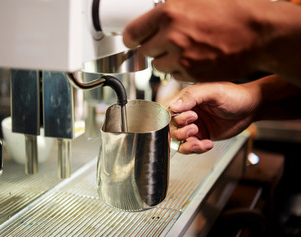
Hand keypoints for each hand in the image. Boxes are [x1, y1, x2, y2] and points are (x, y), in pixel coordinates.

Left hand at [123, 0, 300, 82]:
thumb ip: (170, 9)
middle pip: (145, 50)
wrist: (258, 33)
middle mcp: (171, 37)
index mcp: (169, 13)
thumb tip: (154, 16)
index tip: (132, 40)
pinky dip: (180, 69)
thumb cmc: (233, 12)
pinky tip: (193, 58)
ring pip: (159, 65)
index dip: (131, 37)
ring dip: (166, 59)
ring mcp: (181, 58)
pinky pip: (175, 75)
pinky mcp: (191, 74)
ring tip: (184, 49)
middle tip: (166, 41)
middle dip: (153, 46)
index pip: (133, 32)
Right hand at [169, 81, 258, 153]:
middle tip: (194, 128)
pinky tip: (208, 144)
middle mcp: (188, 113)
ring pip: (180, 141)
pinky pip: (193, 147)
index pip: (168, 112)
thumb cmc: (235, 95)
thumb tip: (173, 106)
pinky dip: (198, 149)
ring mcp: (195, 126)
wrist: (251, 107)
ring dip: (187, 144)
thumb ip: (192, 96)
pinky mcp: (203, 136)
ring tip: (200, 141)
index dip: (173, 119)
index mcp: (187, 100)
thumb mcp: (213, 92)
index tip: (188, 118)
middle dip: (181, 132)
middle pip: (172, 128)